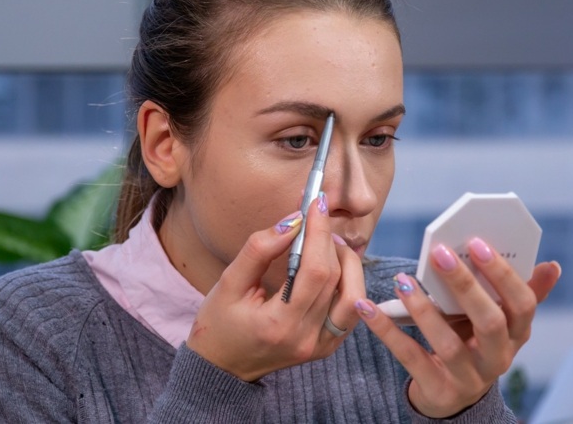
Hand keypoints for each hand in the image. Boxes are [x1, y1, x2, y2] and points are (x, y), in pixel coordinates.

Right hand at [187, 197, 365, 381]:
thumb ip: (258, 250)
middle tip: (316, 215)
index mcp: (278, 325)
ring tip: (327, 241)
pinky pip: (349, 310)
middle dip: (328, 239)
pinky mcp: (327, 347)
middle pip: (335, 279)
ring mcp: (320, 346)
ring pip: (353, 294)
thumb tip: (292, 221)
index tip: (315, 203)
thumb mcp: (228, 283)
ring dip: (347, 261)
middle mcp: (306, 339)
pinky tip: (332, 265)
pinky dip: (348, 282)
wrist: (222, 368)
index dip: (318, 233)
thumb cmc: (218, 325)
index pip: (314, 271)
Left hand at [354, 238, 560, 417]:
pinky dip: (387, 331)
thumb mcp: (499, 323)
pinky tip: (367, 307)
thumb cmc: (475, 343)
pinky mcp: (437, 390)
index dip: (503, 275)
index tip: (478, 242)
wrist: (453, 396)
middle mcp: (498, 359)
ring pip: (448, 344)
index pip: (523, 306)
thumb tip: (552, 265)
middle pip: (490, 323)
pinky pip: (410, 357)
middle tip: (440, 252)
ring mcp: (468, 378)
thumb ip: (519, 293)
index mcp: (517, 335)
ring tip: (403, 280)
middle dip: (466, 286)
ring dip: (423, 309)